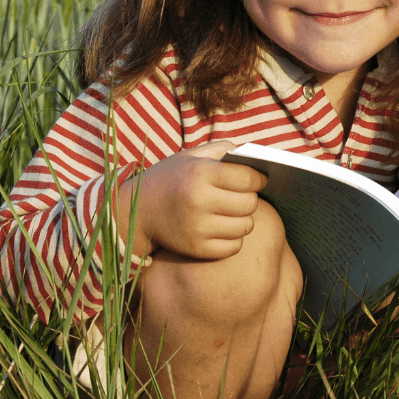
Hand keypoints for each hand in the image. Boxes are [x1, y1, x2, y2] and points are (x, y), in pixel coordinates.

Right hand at [120, 141, 267, 259]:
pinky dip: (233, 238)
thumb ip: (226, 150)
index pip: (248, 179)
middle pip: (250, 204)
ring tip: (230, 211)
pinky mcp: (196, 249)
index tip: (257, 179)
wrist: (138, 209)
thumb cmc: (174, 177)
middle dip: (250, 198)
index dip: (258, 179)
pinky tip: (222, 227)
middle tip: (239, 195)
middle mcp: (199, 201)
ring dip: (243, 218)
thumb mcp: (193, 156)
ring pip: (246, 226)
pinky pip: (235, 246)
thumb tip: (259, 158)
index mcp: (200, 173)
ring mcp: (197, 228)